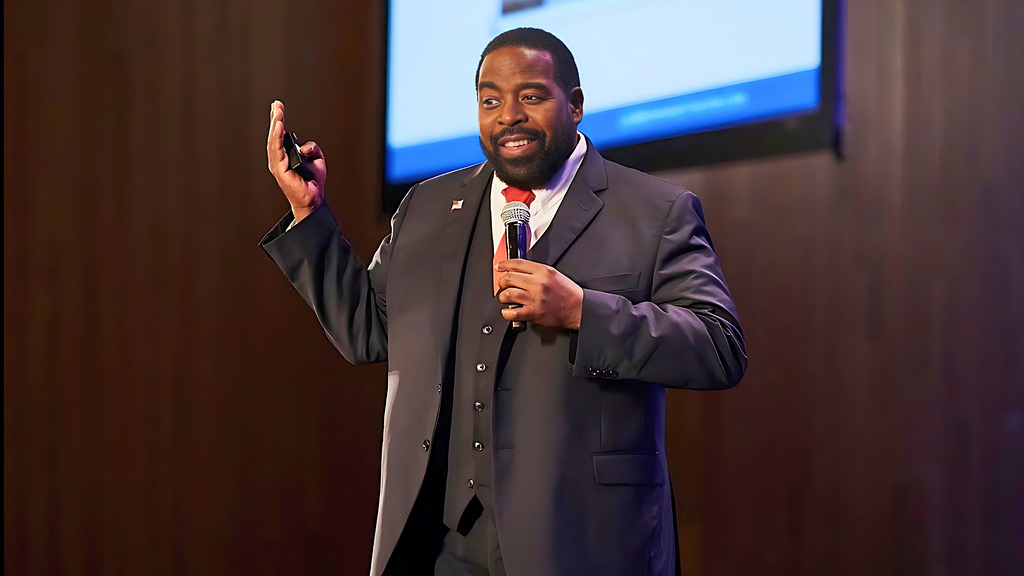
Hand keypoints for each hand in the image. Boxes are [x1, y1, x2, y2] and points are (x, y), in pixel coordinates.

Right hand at [266, 100, 326, 222]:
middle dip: (275, 118)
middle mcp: (278, 159)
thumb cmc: (312, 182)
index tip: (278, 106)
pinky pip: (277, 150)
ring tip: (278, 112)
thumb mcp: (317, 160)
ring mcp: (277, 165)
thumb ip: (313, 148)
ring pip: (274, 141)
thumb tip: (306, 146)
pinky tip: (278, 126)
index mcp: (285, 156)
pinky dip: (277, 137)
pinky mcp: (279, 170)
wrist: (313, 199)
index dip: (278, 120)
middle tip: (277, 105)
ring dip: (276, 125)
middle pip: (274, 135)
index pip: (279, 135)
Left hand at [496, 259, 583, 329]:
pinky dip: (506, 313)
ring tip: (507, 298)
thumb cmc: (567, 293)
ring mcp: (535, 298)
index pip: (517, 263)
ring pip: (507, 294)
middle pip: (509, 278)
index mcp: (543, 271)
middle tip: (504, 285)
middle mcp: (538, 283)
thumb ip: (536, 271)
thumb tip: (518, 270)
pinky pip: (512, 313)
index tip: (499, 267)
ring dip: (503, 297)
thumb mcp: (554, 274)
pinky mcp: (534, 313)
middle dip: (502, 282)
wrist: (578, 308)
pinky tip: (509, 311)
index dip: (504, 264)